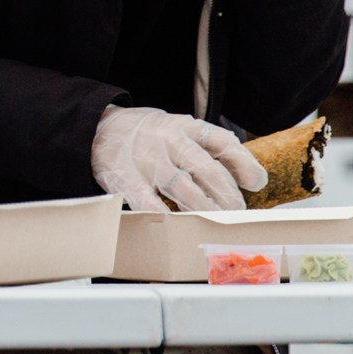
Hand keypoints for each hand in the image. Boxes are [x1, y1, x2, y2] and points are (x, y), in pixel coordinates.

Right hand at [90, 105, 266, 211]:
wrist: (96, 129)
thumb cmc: (147, 134)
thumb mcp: (178, 127)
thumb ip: (210, 145)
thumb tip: (250, 175)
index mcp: (184, 127)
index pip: (222, 142)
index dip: (244, 163)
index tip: (256, 183)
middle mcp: (168, 141)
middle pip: (207, 171)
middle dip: (228, 196)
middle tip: (237, 212)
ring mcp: (147, 161)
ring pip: (183, 188)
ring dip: (205, 209)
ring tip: (217, 221)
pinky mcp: (126, 179)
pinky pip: (149, 202)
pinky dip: (166, 216)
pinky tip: (179, 226)